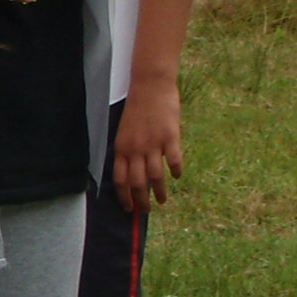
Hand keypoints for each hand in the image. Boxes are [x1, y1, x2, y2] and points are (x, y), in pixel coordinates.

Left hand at [112, 79, 182, 212]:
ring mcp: (153, 144)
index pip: (120, 180)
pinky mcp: (170, 137)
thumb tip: (132, 172)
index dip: (124, 197)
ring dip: (159, 192)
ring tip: (163, 200)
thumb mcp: (124, 131)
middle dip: (142, 201)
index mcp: (121, 148)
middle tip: (147, 210)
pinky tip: (177, 176)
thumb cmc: (137, 108)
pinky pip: (174, 160)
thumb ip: (127, 151)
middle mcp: (135, 149)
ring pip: (155, 177)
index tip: (129, 208)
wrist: (150, 86)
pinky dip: (176, 171)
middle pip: (137, 183)